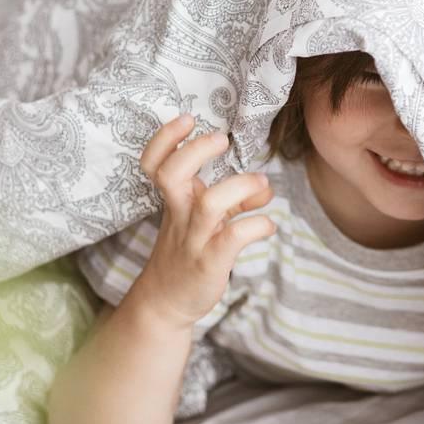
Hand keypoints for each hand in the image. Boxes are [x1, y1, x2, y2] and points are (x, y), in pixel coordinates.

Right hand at [131, 113, 275, 328]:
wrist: (165, 303)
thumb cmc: (187, 253)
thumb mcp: (206, 221)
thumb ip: (235, 200)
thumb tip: (265, 189)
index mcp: (175, 201)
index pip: (155, 163)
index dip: (165, 139)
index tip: (187, 119)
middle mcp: (180, 216)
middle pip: (172, 175)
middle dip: (196, 152)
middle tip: (221, 140)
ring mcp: (194, 240)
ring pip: (208, 205)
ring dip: (238, 187)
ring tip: (261, 184)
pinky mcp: (210, 262)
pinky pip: (232, 239)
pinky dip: (256, 226)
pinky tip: (267, 226)